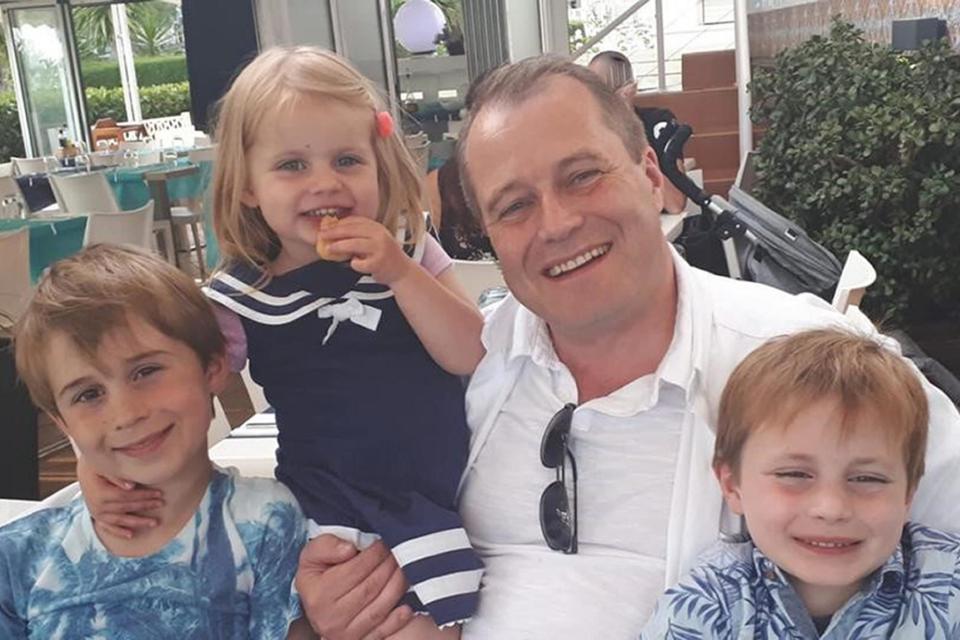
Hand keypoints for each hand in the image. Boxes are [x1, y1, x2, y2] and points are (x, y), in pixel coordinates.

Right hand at [76, 456, 163, 538]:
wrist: (83, 472)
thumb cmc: (97, 466)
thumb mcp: (104, 467)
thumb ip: (117, 476)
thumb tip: (131, 486)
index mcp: (101, 493)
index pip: (126, 496)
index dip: (143, 495)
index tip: (159, 493)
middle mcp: (98, 506)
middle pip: (126, 508)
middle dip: (145, 506)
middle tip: (161, 504)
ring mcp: (97, 514)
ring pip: (120, 520)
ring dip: (138, 522)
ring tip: (154, 523)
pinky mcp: (97, 518)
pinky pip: (109, 527)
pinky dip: (119, 532)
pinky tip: (131, 535)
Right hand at [296, 535, 411, 639]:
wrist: (316, 602)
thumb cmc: (318, 573)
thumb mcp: (313, 554)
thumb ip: (327, 546)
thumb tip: (349, 548)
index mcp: (319, 595)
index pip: (354, 570)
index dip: (373, 554)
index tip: (382, 542)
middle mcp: (331, 618)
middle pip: (370, 588)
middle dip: (388, 566)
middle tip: (397, 550)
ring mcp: (346, 633)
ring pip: (379, 608)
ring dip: (397, 585)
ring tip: (403, 567)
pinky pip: (382, 631)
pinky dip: (397, 619)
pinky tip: (407, 606)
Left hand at [318, 217, 413, 285]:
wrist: (402, 271)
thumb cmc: (384, 255)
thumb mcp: (375, 240)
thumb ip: (359, 235)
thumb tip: (334, 232)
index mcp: (377, 227)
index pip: (354, 221)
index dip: (338, 224)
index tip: (326, 227)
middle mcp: (380, 236)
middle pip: (352, 231)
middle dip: (334, 233)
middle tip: (322, 236)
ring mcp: (380, 249)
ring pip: (353, 244)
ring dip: (338, 246)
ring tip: (328, 249)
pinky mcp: (378, 263)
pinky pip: (359, 263)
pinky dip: (354, 264)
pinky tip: (355, 264)